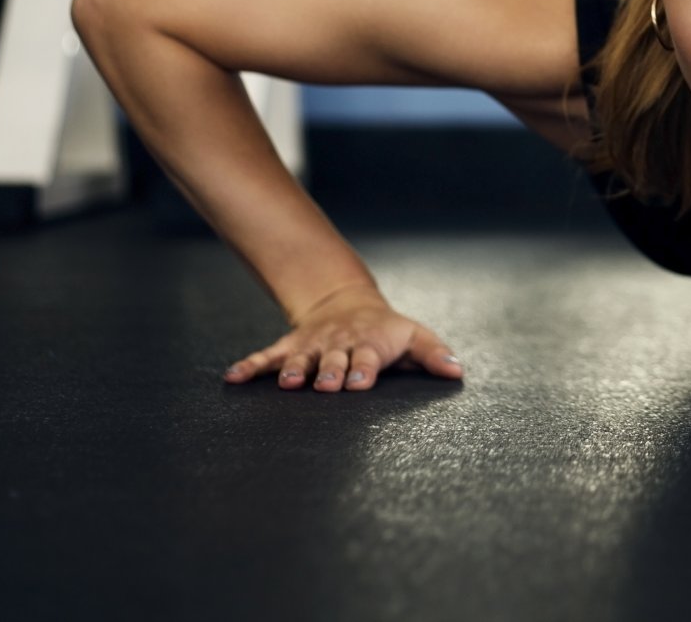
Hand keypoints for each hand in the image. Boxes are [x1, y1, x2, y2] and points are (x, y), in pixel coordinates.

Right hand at [221, 284, 464, 391]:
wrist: (348, 303)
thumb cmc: (386, 330)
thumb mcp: (413, 336)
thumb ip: (434, 354)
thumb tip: (458, 371)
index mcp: (369, 345)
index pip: (367, 358)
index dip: (363, 370)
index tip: (359, 383)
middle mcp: (338, 346)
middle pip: (333, 361)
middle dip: (330, 374)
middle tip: (325, 386)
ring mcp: (312, 348)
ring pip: (300, 360)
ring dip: (293, 371)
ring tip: (287, 384)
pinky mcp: (290, 348)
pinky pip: (267, 357)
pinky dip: (250, 366)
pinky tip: (232, 378)